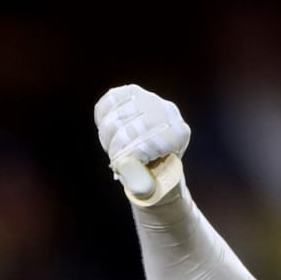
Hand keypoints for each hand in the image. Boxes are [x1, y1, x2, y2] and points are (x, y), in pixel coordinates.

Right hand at [94, 84, 189, 200]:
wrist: (155, 156)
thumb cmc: (154, 176)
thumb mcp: (152, 187)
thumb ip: (142, 183)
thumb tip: (129, 174)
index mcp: (178, 134)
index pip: (147, 142)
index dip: (128, 156)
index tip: (122, 167)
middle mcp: (167, 111)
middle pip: (129, 129)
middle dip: (116, 150)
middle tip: (117, 162)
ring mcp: (150, 98)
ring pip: (115, 116)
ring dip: (107, 138)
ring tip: (113, 149)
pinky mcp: (133, 92)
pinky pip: (109, 101)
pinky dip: (102, 119)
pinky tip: (109, 132)